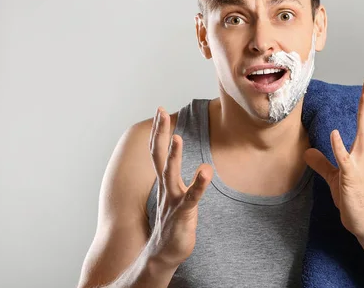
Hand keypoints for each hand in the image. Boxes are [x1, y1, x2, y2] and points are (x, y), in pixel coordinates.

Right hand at [146, 107, 213, 267]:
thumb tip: (194, 163)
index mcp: (165, 181)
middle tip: (160, 110)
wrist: (163, 254)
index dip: (159, 131)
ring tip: (177, 136)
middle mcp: (166, 187)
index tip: (160, 110)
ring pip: (170, 174)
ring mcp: (173, 200)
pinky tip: (206, 171)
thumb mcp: (176, 194)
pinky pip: (191, 197)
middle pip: (159, 155)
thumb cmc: (173, 222)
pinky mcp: (183, 213)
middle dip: (160, 132)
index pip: (158, 151)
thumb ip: (182, 180)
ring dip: (173, 155)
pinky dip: (198, 184)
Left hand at [303, 77, 363, 240]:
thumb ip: (322, 163)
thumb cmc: (353, 200)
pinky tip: (334, 134)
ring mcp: (358, 165)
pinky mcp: (350, 178)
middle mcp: (363, 155)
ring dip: (363, 115)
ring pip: (363, 135)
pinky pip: (345, 160)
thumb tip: (309, 152)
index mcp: (360, 153)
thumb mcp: (334, 177)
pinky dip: (339, 146)